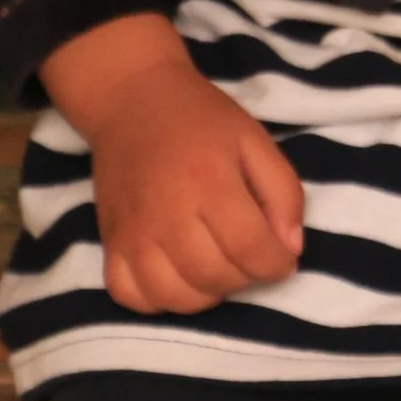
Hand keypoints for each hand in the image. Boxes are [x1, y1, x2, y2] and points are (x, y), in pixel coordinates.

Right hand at [41, 12, 306, 313]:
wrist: (132, 100)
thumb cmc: (201, 119)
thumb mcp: (256, 141)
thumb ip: (284, 195)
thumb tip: (290, 250)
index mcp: (210, 181)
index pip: (251, 249)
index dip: (277, 265)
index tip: (282, 258)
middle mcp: (167, 213)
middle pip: (215, 277)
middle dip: (245, 278)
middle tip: (248, 255)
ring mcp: (133, 233)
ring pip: (175, 297)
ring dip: (207, 294)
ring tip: (217, 267)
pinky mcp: (109, 242)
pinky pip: (131, 296)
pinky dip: (158, 300)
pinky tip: (177, 277)